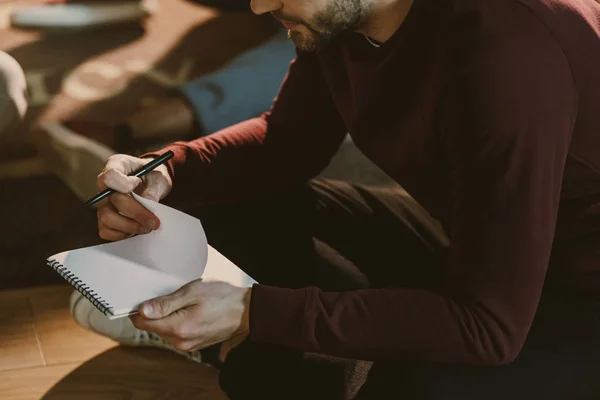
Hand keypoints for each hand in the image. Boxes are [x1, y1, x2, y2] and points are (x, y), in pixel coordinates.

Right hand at [96, 154, 172, 240]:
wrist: (152, 183)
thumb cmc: (153, 177)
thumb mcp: (158, 177)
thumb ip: (152, 189)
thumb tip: (148, 203)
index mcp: (116, 166)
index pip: (110, 176)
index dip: (124, 185)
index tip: (138, 186)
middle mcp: (105, 185)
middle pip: (111, 201)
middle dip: (136, 213)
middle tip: (154, 222)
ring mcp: (103, 202)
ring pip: (106, 218)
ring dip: (129, 226)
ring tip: (147, 227)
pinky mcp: (105, 218)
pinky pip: (106, 230)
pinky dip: (122, 234)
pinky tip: (136, 230)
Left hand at [130, 280, 251, 352]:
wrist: (246, 311)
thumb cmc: (222, 297)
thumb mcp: (193, 292)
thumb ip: (166, 303)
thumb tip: (142, 311)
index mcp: (178, 328)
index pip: (143, 322)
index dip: (139, 308)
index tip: (146, 295)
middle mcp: (180, 341)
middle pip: (153, 326)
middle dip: (155, 311)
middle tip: (172, 293)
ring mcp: (187, 345)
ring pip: (164, 329)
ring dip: (167, 316)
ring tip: (185, 301)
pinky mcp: (194, 344)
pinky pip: (176, 332)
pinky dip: (177, 321)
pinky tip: (190, 309)